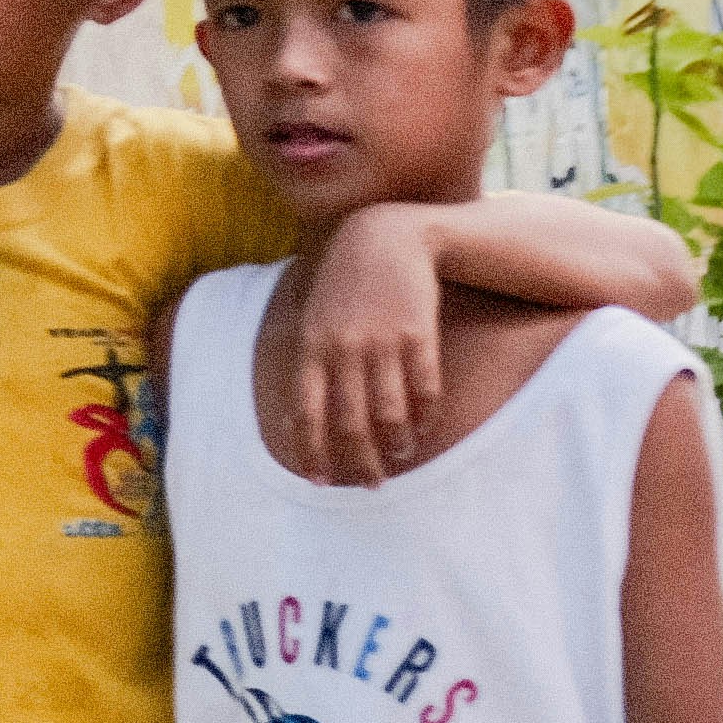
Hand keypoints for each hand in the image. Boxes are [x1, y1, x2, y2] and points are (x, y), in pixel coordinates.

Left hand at [281, 213, 449, 484]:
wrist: (383, 238)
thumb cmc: (343, 286)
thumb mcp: (313, 319)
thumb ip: (309, 365)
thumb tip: (298, 419)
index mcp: (311, 347)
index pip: (306, 412)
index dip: (312, 452)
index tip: (319, 482)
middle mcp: (343, 348)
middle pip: (350, 422)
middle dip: (361, 461)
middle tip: (372, 484)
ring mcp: (381, 341)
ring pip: (390, 412)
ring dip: (396, 443)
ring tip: (401, 455)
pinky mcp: (417, 333)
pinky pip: (424, 388)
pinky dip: (425, 415)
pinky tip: (425, 427)